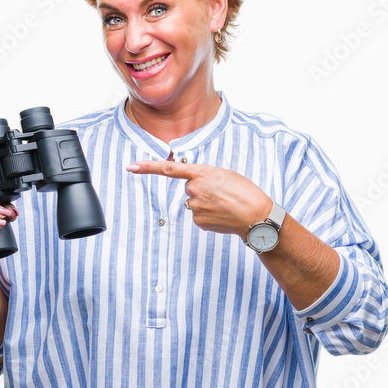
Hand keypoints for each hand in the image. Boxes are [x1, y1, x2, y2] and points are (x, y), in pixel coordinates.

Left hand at [127, 160, 270, 236]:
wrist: (255, 216)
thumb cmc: (244, 192)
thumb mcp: (224, 174)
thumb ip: (204, 176)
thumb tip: (192, 187)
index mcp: (201, 173)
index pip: (169, 169)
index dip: (148, 167)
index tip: (131, 166)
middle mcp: (194, 190)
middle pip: (189, 188)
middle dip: (202, 189)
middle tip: (222, 192)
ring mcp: (195, 207)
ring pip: (194, 202)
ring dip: (206, 203)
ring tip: (225, 204)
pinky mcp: (198, 222)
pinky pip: (198, 215)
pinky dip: (209, 215)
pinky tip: (222, 215)